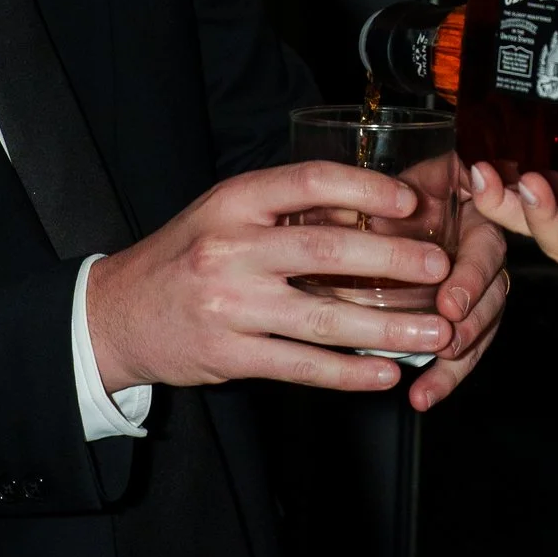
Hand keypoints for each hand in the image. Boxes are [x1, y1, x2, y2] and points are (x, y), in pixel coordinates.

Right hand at [85, 162, 453, 396]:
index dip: (365, 189)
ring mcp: (230, 305)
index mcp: (234, 202)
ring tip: (435, 333)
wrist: (117, 313)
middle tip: (441, 268)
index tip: (410, 202)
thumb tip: (368, 213)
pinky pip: (302, 366)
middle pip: (327, 253)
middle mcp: (231, 249)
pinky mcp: (230, 354)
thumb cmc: (185, 256)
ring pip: (324, 319)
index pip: (309, 183)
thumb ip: (285, 211)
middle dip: (394, 262)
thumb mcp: (224, 214)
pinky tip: (386, 373)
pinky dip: (349, 372)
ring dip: (388, 328)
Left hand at [405, 199, 512, 413]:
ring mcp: (475, 294)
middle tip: (446, 346)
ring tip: (427, 392)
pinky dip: (442, 377)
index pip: (483, 253)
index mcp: (479, 223)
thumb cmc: (412, 186)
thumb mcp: (416, 178)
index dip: (469, 280)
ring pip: (478, 334)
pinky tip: (421, 398)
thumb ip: (411, 188)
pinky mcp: (457, 319)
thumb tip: (380, 204)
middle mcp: (484, 262)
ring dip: (455, 366)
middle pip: (491, 301)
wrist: (406, 202)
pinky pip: (459, 350)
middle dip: (470, 328)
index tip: (449, 305)